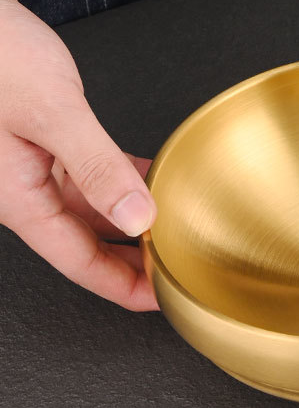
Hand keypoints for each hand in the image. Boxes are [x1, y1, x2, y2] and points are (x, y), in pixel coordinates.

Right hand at [0, 0, 157, 308]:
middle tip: (173, 265)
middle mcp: (19, 186)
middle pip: (80, 238)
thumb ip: (96, 165)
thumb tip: (137, 216)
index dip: (120, 284)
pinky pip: (79, 170)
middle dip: (126, 256)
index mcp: (17, 196)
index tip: (161, 296)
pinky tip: (143, 173)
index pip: (76, 259)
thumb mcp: (52, 111)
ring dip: (124, 214)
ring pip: (82, 205)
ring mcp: (26, 161)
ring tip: (169, 221)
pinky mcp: (34, 134)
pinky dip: (113, 176)